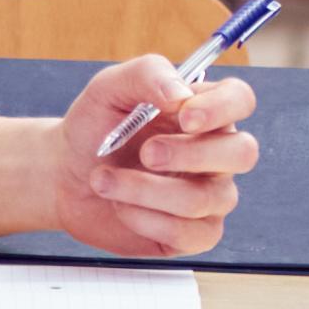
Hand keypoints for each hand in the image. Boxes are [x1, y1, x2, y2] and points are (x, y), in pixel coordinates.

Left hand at [48, 56, 259, 256]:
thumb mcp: (108, 89)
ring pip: (205, 198)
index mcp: (203, 111)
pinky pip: (188, 233)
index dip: (222, 108)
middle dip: (189, 155)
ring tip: (103, 181)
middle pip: (243, 153)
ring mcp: (209, 195)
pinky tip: (120, 207)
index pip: (240, 100)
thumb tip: (180, 94)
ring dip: (145, 190)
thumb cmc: (93, 129)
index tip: (184, 117)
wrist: (65, 177)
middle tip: (146, 153)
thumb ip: (146, 74)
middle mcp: (215, 153)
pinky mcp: (193, 234)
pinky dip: (145, 220)